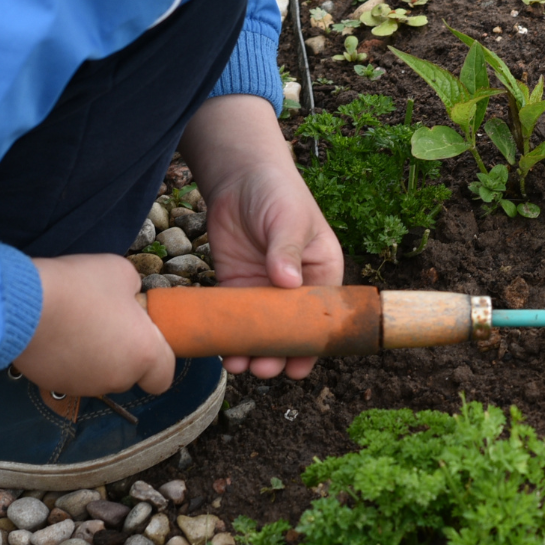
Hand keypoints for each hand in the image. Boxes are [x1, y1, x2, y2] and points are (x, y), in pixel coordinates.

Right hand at [13, 253, 174, 396]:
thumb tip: (128, 302)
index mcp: (142, 354)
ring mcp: (83, 385)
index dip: (157, 358)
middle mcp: (116, 378)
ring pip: (98, 374)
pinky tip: (57, 332)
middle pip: (128, 373)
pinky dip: (67, 358)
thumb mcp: (122, 272)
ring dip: (94, 355)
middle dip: (122, 350)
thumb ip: (134, 292)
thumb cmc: (82, 286)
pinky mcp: (53, 384)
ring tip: (77, 322)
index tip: (143, 334)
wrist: (25, 305)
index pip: (162, 378)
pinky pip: (70, 372)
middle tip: (107, 319)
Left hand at [180, 95, 343, 379]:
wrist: (239, 176)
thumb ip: (287, 248)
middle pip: (290, 331)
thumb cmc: (277, 192)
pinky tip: (222, 351)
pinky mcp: (237, 286)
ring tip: (240, 366)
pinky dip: (230, 336)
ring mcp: (265, 289)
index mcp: (322, 272)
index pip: (321, 317)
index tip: (297, 367)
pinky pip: (236, 319)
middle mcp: (295, 287)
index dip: (311, 345)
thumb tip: (287, 282)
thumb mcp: (288, 218)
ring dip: (252, 352)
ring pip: (261, 331)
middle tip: (262, 368)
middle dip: (278, 354)